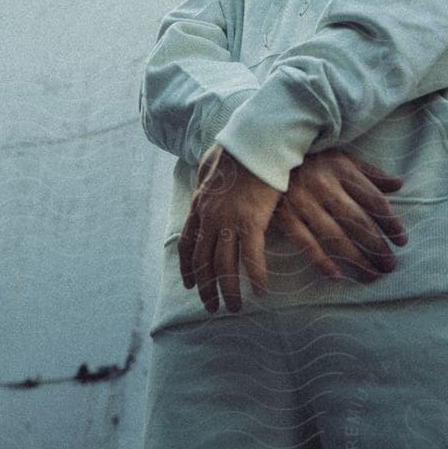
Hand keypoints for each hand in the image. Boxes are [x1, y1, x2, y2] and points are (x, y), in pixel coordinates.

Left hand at [179, 143, 281, 312]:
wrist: (255, 140)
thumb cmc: (238, 148)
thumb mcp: (211, 163)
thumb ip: (206, 177)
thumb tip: (204, 176)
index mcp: (199, 204)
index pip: (187, 243)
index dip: (188, 267)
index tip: (190, 285)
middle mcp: (210, 217)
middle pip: (202, 261)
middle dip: (205, 288)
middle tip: (210, 307)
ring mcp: (229, 221)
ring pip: (223, 265)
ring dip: (227, 290)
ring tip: (233, 308)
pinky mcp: (251, 222)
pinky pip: (251, 258)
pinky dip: (255, 277)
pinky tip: (260, 292)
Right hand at [273, 151, 406, 281]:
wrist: (266, 155)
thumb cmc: (312, 160)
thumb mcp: (342, 158)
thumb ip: (369, 173)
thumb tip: (398, 184)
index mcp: (342, 169)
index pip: (374, 200)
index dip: (390, 222)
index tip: (402, 241)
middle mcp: (324, 186)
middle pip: (358, 221)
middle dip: (377, 246)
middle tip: (390, 265)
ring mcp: (303, 203)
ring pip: (335, 237)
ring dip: (356, 259)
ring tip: (372, 275)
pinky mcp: (285, 217)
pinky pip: (306, 244)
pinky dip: (321, 261)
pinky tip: (338, 276)